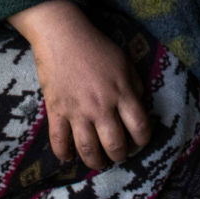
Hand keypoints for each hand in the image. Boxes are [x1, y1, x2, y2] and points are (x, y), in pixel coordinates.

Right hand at [8, 1, 150, 169]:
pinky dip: (64, 154)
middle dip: (120, 156)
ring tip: (98, 162)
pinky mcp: (56, 111)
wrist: (62, 35)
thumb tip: (139, 105)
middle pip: (115, 145)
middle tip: (118, 155)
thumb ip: (134, 85)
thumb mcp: (124, 62)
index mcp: (122, 93)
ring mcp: (77, 111)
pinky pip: (59, 142)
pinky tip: (68, 157)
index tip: (139, 141)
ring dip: (96, 162)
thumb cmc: (96, 46)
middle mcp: (101, 106)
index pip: (140, 127)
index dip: (143, 140)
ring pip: (88, 150)